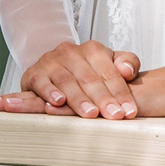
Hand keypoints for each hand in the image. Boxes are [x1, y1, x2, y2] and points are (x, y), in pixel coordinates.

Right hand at [0, 41, 142, 119]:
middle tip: (114, 115)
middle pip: (90, 78)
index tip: (129, 111)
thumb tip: (128, 70)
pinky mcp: (34, 74)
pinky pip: (41, 82)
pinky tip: (58, 102)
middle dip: (103, 99)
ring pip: (67, 81)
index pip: (109, 73)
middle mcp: (71, 53)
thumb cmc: (85, 71)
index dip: (121, 92)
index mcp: (93, 50)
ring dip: (79, 99)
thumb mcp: (109, 64)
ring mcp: (51, 62)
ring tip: (91, 114)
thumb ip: (127, 63)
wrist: (53, 67)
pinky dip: (49, 92)